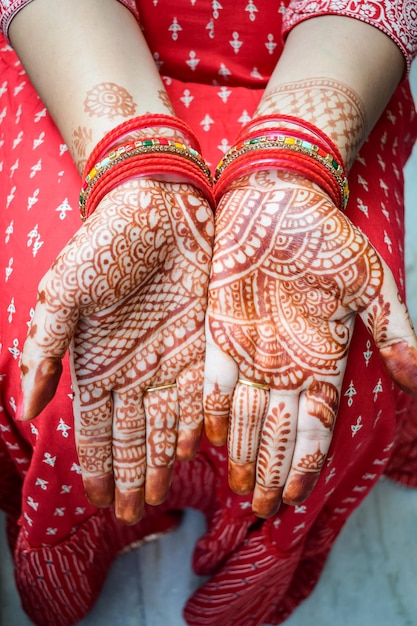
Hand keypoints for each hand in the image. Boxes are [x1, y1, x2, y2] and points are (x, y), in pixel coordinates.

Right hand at [18, 178, 213, 523]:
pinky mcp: (202, 344)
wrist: (159, 204)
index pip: (95, 427)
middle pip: (131, 434)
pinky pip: (198, 395)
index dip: (96, 465)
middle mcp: (133, 367)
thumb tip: (28, 405)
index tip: (97, 502)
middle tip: (133, 516)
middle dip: (131, 475)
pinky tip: (193, 452)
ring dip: (162, 461)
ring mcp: (169, 358)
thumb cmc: (107, 242)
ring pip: (164, 423)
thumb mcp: (64, 291)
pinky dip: (194, 424)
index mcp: (97, 360)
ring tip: (160, 498)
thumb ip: (45, 345)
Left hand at [204, 169, 416, 517]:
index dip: (306, 461)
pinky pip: (213, 379)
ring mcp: (251, 348)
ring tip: (239, 492)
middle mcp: (285, 362)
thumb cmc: (326, 237)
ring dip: (243, 453)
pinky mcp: (219, 330)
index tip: (295, 496)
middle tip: (261, 510)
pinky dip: (212, 410)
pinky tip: (211, 441)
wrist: (278, 197)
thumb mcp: (369, 284)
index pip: (315, 423)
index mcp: (322, 357)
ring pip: (246, 414)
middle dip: (271, 470)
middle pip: (278, 430)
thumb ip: (393, 332)